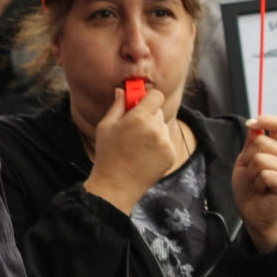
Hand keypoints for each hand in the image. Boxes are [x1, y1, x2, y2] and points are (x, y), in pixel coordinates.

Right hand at [82, 85, 176, 214]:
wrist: (116, 185)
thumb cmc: (107, 154)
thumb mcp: (105, 126)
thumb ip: (117, 106)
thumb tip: (122, 91)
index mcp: (139, 118)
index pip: (156, 96)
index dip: (149, 98)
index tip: (141, 104)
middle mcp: (155, 128)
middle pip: (158, 112)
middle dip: (148, 116)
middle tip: (134, 129)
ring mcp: (165, 142)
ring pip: (163, 127)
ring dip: (154, 131)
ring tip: (138, 146)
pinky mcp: (171, 155)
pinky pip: (167, 142)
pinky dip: (159, 146)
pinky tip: (145, 155)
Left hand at [233, 116, 276, 254]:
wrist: (255, 215)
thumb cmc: (251, 190)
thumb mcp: (245, 163)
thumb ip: (250, 145)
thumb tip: (254, 126)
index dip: (266, 120)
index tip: (251, 123)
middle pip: (261, 142)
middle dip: (248, 159)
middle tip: (253, 175)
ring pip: (260, 159)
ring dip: (252, 174)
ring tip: (258, 184)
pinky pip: (265, 173)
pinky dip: (257, 183)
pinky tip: (263, 191)